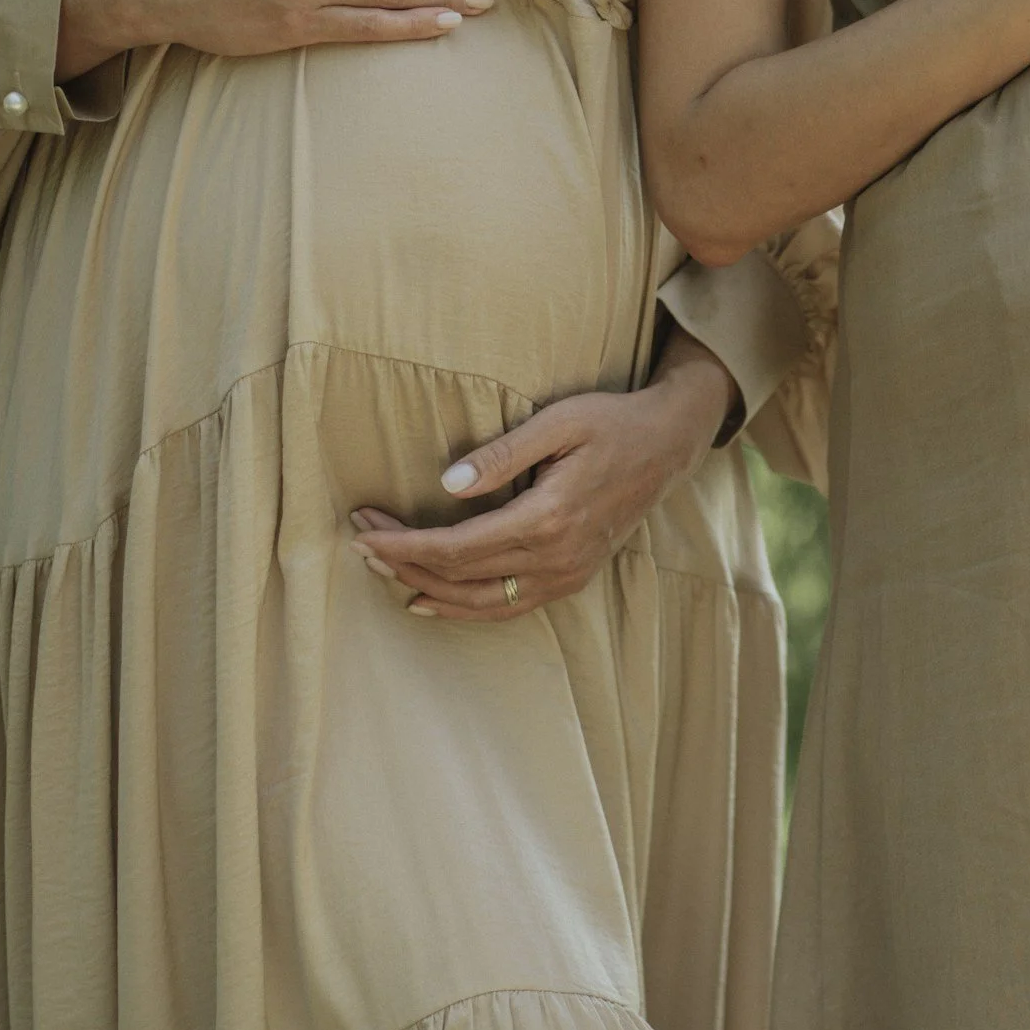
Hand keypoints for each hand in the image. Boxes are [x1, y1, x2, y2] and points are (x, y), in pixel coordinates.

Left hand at [347, 335, 737, 620]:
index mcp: (547, 519)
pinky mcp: (572, 579)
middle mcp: (556, 559)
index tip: (365, 529)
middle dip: (403, 561)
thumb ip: (502, 454)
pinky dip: (465, 608)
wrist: (669, 445)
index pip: (456, 546)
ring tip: (384, 570)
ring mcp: (566, 575)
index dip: (404, 542)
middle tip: (360, 542)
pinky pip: (507, 606)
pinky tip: (432, 599)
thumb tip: (447, 484)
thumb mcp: (558, 422)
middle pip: (459, 577)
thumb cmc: (612, 423)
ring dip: (427, 588)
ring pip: (480, 602)